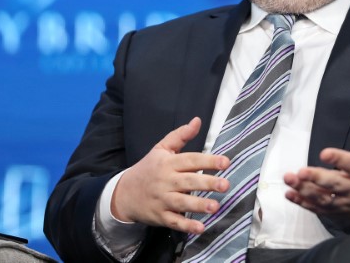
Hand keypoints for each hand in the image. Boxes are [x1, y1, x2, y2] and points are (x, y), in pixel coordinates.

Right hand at [111, 117, 230, 233]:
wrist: (123, 193)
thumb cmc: (148, 168)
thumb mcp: (161, 148)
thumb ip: (180, 135)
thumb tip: (197, 121)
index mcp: (168, 162)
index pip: (190, 160)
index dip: (208, 160)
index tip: (226, 162)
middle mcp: (166, 181)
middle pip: (189, 181)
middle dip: (208, 183)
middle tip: (225, 185)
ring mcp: (162, 200)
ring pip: (182, 202)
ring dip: (199, 205)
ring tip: (216, 206)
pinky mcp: (160, 216)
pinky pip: (174, 222)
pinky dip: (186, 226)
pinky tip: (200, 228)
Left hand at [283, 107, 349, 218]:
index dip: (339, 159)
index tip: (324, 153)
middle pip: (335, 184)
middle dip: (317, 178)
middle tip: (301, 171)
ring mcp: (345, 201)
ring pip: (324, 198)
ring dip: (305, 190)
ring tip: (289, 179)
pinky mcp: (336, 210)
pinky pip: (318, 208)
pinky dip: (303, 203)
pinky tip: (289, 194)